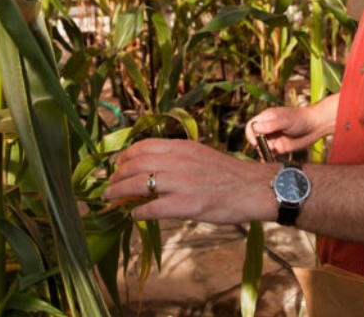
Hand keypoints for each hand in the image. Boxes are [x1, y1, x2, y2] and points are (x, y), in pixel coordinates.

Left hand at [104, 138, 275, 223]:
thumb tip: (154, 164)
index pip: (143, 146)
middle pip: (135, 165)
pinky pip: (153, 209)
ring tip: (110, 199)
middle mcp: (178, 161)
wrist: (253, 188)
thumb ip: (177, 157)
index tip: (118, 164)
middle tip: (109, 184)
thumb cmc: (228, 174)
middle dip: (117, 175)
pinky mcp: (187, 205)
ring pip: (138, 185)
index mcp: (181, 147)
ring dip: (119, 192)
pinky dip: (139, 213)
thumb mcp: (200, 154)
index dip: (125, 156)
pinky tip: (133, 216)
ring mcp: (181, 183)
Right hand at [246, 94, 338, 156]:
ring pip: (261, 147)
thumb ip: (270, 125)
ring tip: (272, 151)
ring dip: (263, 151)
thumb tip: (256, 128)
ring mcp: (273, 138)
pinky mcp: (279, 147)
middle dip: (258, 144)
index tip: (256, 141)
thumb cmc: (300, 119)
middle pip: (255, 138)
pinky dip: (267, 157)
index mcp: (266, 118)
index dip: (251, 134)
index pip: (251, 126)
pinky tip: (268, 159)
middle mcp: (268, 128)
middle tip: (268, 147)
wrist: (315, 126)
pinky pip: (269, 154)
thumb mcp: (284, 120)